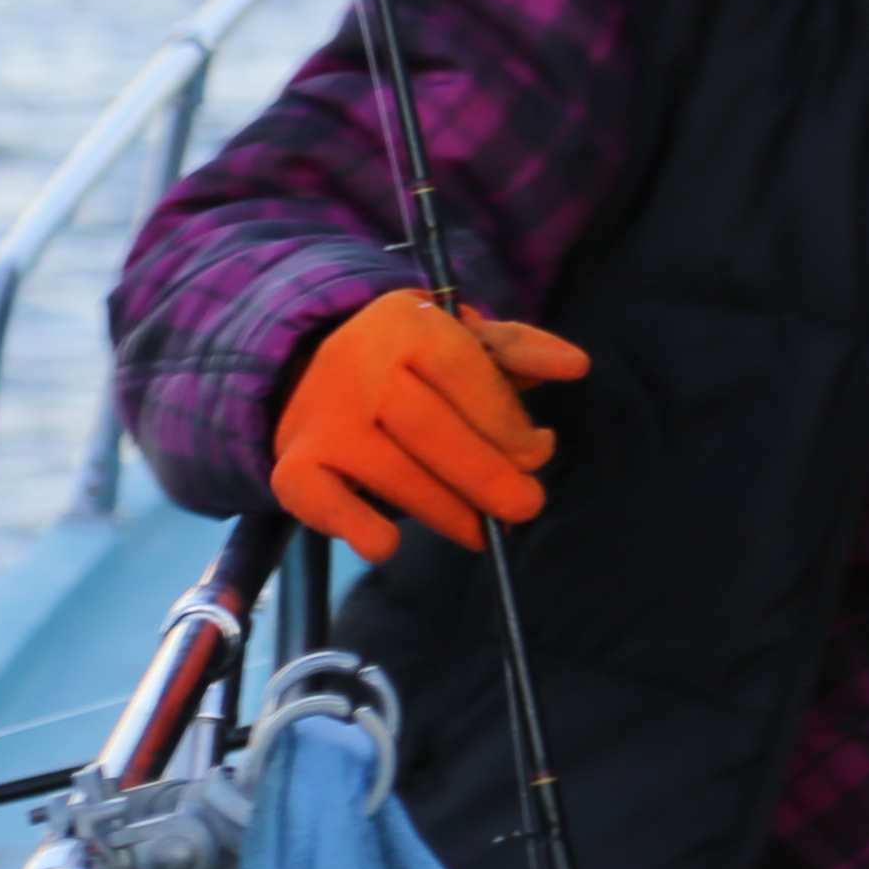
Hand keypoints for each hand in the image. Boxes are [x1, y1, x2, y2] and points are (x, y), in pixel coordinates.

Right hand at [270, 285, 590, 562]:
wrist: (313, 374)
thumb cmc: (414, 363)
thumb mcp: (466, 341)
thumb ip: (521, 352)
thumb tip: (576, 366)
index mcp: (404, 323)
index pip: (465, 375)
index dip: (507, 423)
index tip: (538, 454)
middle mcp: (355, 364)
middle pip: (431, 430)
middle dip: (487, 477)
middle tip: (525, 507)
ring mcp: (319, 417)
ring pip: (393, 473)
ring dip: (446, 511)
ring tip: (481, 531)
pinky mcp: (293, 466)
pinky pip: (326, 505)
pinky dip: (357, 528)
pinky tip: (388, 545)